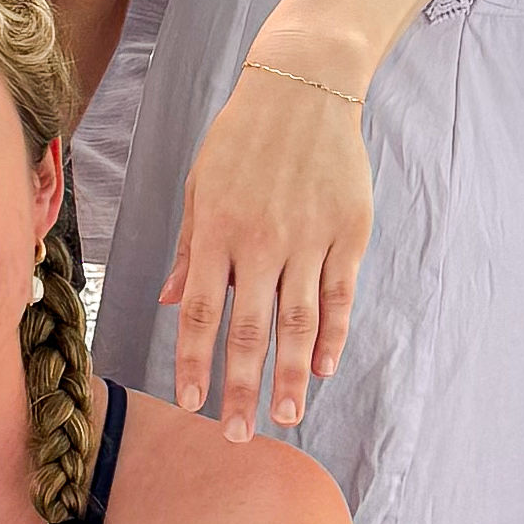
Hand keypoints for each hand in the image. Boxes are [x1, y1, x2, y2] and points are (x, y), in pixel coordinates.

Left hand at [163, 53, 372, 436]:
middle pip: (250, 330)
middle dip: (241, 388)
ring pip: (298, 322)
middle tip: (237, 434)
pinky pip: (339, 295)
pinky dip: (331, 335)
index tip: (191, 404)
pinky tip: (322, 369)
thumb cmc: (242, 138)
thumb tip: (175, 303)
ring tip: (286, 417)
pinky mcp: (348, 233)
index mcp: (218, 231)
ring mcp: (309, 239)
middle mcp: (263, 242)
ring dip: (290, 376)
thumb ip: (192, 248)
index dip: (196, 362)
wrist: (304, 89)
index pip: (204, 313)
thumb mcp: (202, 185)